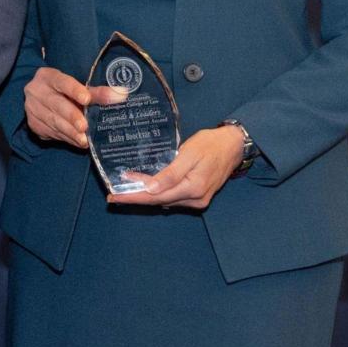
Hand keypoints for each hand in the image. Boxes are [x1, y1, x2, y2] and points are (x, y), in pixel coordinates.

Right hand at [23, 66, 126, 148]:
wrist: (40, 99)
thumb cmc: (64, 92)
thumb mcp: (78, 89)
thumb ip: (98, 93)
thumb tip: (122, 94)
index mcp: (48, 76)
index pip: (62, 82)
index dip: (74, 90)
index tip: (86, 99)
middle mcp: (36, 90)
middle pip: (56, 104)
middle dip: (71, 116)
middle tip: (84, 127)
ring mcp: (32, 108)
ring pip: (53, 121)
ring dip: (70, 132)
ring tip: (83, 140)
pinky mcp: (33, 124)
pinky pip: (50, 132)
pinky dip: (65, 138)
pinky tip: (76, 141)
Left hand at [107, 126, 242, 209]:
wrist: (233, 146)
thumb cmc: (211, 145)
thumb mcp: (189, 154)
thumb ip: (171, 173)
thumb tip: (151, 190)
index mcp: (193, 189)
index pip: (156, 196)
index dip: (134, 197)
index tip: (114, 197)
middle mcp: (195, 199)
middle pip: (159, 201)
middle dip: (136, 197)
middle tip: (114, 194)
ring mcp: (198, 200)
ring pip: (166, 200)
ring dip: (146, 195)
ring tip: (125, 189)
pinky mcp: (199, 196)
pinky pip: (174, 197)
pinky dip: (159, 193)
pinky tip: (146, 187)